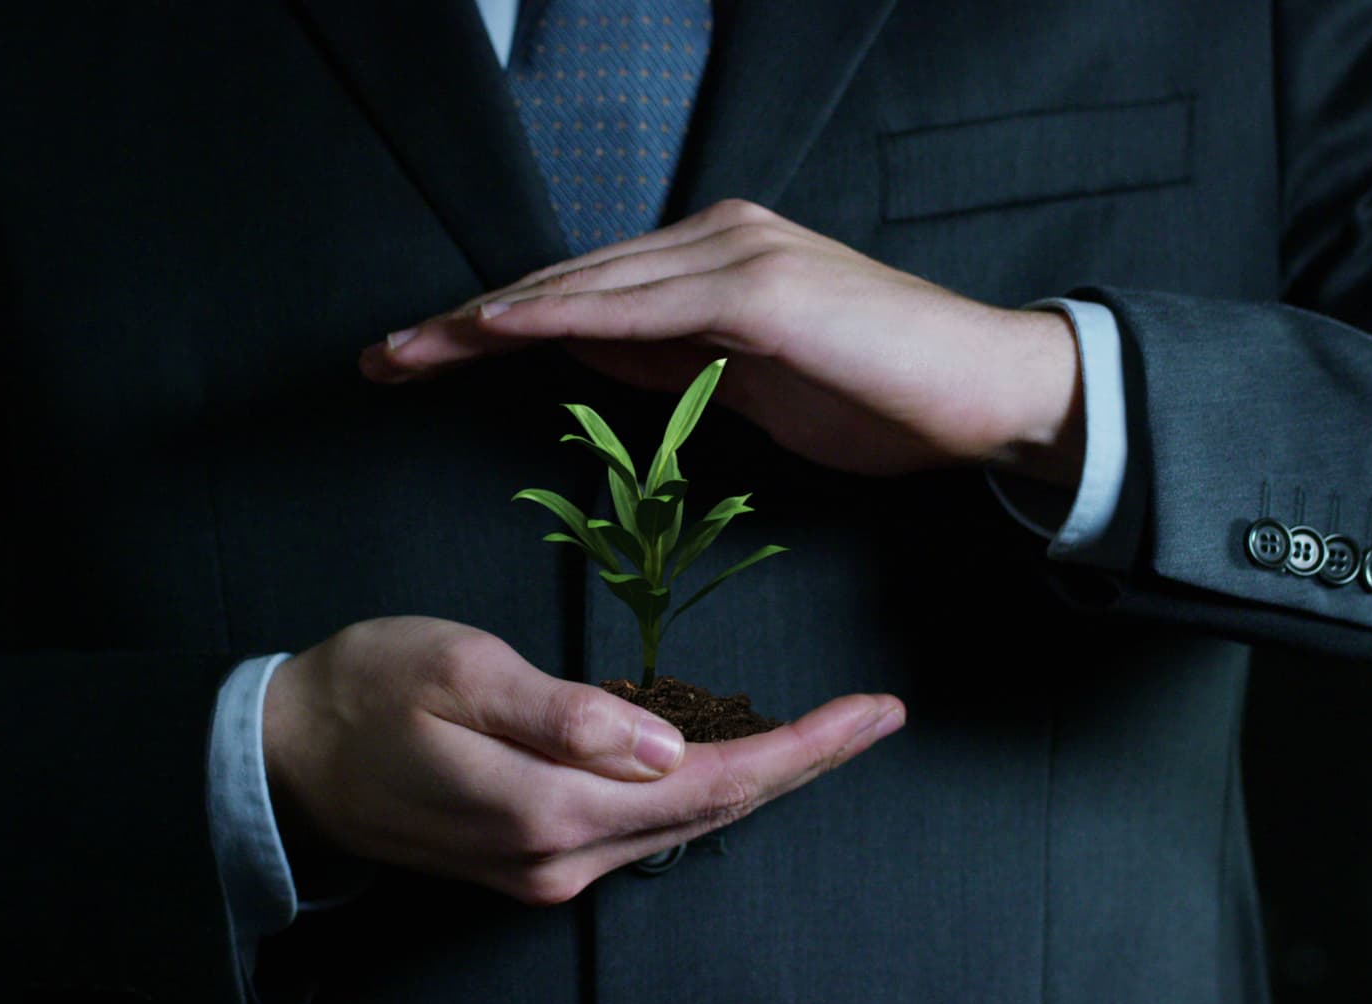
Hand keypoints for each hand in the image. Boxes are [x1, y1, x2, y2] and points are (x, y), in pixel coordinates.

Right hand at [263, 616, 903, 904]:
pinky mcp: (531, 861)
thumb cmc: (368, 689)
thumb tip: (670, 747)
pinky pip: (640, 824)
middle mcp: (561, 861)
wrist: (288, 753)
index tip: (873, 712)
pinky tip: (723, 747)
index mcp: (550, 812)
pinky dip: (697, 786)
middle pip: (715, 811)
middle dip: (804, 763)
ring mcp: (546, 872)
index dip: (803, 749)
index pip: (713, 784)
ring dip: (758, 774)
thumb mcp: (463, 674)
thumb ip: (567, 715)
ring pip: (683, 822)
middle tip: (876, 715)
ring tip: (824, 726)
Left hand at [362, 200, 1084, 484]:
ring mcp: (736, 256)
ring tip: (413, 351)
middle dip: (465, 323)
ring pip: (586, 284)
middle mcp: (714, 241)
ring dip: (490, 319)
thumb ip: (666, 358)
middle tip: (382, 358)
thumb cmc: (881, 395)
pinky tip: (500, 330)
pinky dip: (562, 315)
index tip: (422, 360)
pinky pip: (640, 304)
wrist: (989, 391)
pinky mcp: (760, 289)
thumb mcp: (748, 384)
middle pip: (563, 280)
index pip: (579, 293)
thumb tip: (582, 347)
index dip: (493, 326)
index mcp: (711, 263)